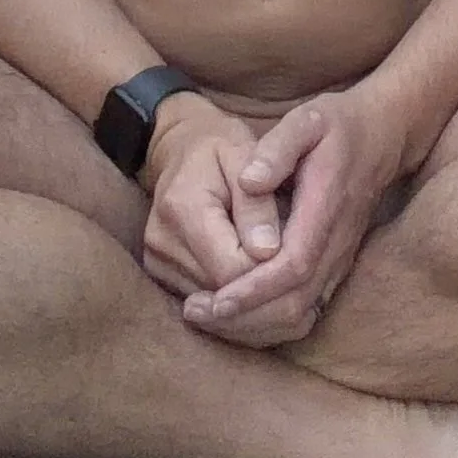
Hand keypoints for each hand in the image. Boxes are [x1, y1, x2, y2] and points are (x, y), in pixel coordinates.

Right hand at [138, 98, 286, 304]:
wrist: (182, 149)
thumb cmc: (220, 147)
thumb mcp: (244, 155)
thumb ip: (256, 203)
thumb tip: (268, 252)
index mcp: (182, 208)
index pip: (233, 267)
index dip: (272, 271)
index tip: (299, 256)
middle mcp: (162, 243)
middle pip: (224, 294)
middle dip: (266, 290)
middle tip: (300, 274)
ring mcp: (157, 263)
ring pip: (216, 310)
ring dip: (253, 300)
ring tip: (281, 275)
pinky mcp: (160, 276)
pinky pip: (206, 307)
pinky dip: (236, 304)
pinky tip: (259, 283)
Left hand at [182, 87, 407, 348]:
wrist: (383, 136)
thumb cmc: (338, 125)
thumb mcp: (307, 120)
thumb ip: (277, 148)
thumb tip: (248, 181)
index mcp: (326, 208)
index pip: (293, 265)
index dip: (255, 289)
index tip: (216, 300)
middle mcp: (336, 243)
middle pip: (295, 302)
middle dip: (244, 317)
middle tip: (196, 313)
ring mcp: (339, 259)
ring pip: (301, 314)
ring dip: (253, 325)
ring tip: (207, 317)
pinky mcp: (335, 266)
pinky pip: (305, 309)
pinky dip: (269, 321)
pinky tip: (235, 315)